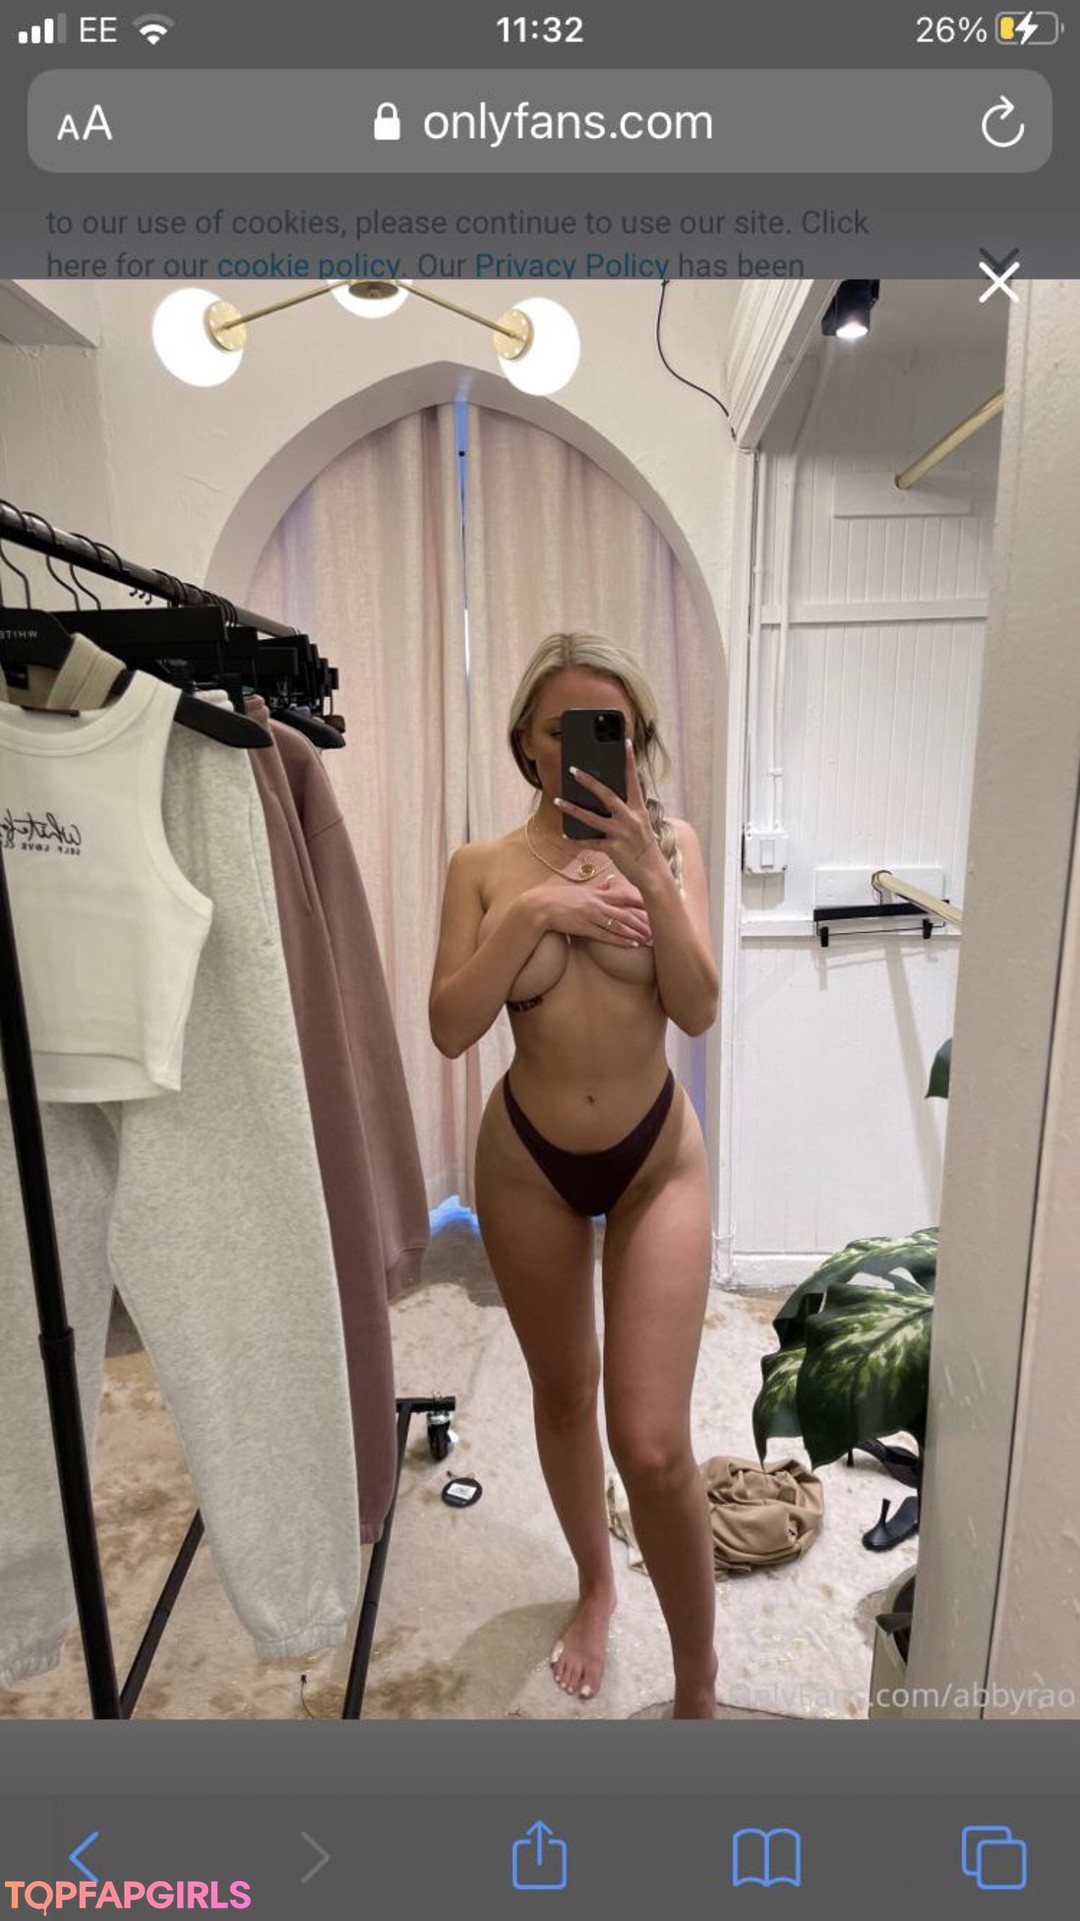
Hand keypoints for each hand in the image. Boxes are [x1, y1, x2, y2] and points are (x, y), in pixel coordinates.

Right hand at [528, 874, 652, 945]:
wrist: (539, 907)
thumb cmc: (557, 898)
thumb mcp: (579, 889)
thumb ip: (596, 888)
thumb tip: (608, 883)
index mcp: (596, 893)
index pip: (624, 895)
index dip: (640, 901)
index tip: (653, 906)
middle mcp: (596, 903)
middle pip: (625, 912)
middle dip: (642, 921)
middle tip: (656, 927)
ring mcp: (591, 916)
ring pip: (619, 925)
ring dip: (635, 932)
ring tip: (648, 938)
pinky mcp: (584, 928)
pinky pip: (606, 936)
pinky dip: (620, 940)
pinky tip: (631, 944)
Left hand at [554, 739, 656, 883]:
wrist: (653, 874)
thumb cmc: (645, 848)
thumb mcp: (640, 826)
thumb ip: (626, 812)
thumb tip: (605, 800)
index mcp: (639, 810)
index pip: (633, 781)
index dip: (629, 761)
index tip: (624, 743)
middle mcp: (631, 819)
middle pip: (607, 795)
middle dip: (589, 782)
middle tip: (574, 770)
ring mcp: (622, 834)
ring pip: (592, 818)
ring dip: (573, 809)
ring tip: (557, 801)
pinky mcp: (614, 849)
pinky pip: (591, 842)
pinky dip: (577, 839)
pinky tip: (566, 835)